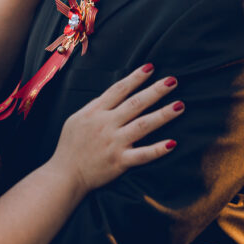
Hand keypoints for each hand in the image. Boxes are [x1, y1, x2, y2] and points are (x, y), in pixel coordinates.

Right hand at [49, 65, 182, 194]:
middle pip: (135, 103)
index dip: (135, 77)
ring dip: (163, 115)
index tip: (151, 67)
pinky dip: (157, 149)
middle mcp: (106, 124)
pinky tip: (172, 143)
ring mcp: (114, 143)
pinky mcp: (119, 162)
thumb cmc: (69, 146)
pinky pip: (142, 155)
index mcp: (95, 112)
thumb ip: (95, 106)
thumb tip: (113, 95)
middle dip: (155, 91)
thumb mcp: (76, 119)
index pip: (119, 90)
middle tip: (173, 81)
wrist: (64, 175)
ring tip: (179, 105)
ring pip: (143, 125)